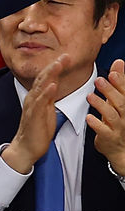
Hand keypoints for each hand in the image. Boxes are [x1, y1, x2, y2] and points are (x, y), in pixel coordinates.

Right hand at [1, 55, 69, 173]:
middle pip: (43, 78)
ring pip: (41, 86)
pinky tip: (51, 85)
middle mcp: (33, 98)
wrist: (26, 147)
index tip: (65, 57)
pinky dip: (46, 93)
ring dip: (50, 74)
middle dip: (54, 66)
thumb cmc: (37, 130)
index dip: (55, 67)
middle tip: (64, 56)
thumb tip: (53, 84)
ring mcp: (32, 106)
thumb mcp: (46, 110)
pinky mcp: (34, 116)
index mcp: (36, 97)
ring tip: (58, 64)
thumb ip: (48, 97)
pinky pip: (40, 102)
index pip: (46, 78)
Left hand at [87, 59, 124, 175]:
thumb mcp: (119, 100)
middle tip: (99, 80)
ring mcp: (118, 128)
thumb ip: (119, 81)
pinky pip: (104, 131)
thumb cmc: (118, 120)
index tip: (113, 73)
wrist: (119, 148)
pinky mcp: (109, 138)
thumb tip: (120, 61)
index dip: (121, 83)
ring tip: (90, 96)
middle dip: (111, 91)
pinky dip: (96, 124)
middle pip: (121, 103)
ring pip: (112, 116)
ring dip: (101, 105)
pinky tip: (88, 117)